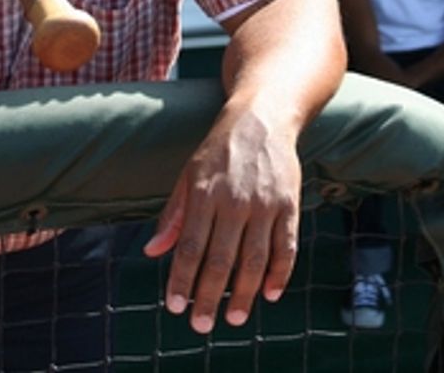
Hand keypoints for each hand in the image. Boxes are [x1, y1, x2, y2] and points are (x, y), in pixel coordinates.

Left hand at [143, 106, 301, 333]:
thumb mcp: (189, 175)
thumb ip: (173, 215)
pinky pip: (287, 246)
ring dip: (245, 293)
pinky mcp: (290, 204)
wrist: (263, 119)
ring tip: (235, 318)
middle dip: (209, 296)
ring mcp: (265, 203)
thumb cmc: (219, 151)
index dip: (182, 279)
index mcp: (205, 193)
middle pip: (221, 259)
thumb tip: (153, 252)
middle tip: (201, 325)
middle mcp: (235, 200)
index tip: (174, 307)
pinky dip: (280, 273)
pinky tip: (270, 294)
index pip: (190, 246)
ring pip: (255, 258)